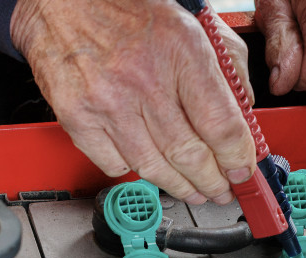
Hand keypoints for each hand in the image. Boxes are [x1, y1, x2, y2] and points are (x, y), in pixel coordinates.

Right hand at [10, 0, 255, 204]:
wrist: (62, 2)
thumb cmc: (127, 10)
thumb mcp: (191, 24)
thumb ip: (226, 67)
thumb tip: (242, 112)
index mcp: (180, 51)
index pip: (221, 125)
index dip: (237, 158)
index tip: (243, 172)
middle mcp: (143, 79)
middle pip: (189, 154)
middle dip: (213, 182)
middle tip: (222, 190)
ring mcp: (107, 103)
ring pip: (152, 168)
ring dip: (179, 187)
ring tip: (193, 191)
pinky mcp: (77, 118)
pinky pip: (114, 164)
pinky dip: (134, 171)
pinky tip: (148, 166)